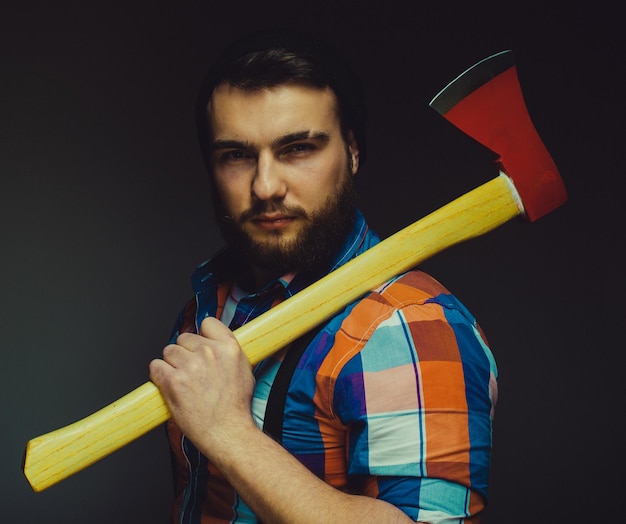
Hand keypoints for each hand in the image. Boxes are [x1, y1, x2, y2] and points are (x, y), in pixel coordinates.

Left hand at [149, 317, 255, 452]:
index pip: (207, 323)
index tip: (199, 346)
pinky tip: (168, 384)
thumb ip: (229, 351)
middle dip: (185, 352)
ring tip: (182, 380)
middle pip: (184, 338)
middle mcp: (209, 352)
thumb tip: (216, 342)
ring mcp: (190, 366)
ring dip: (171, 364)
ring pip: (168, 351)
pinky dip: (159, 375)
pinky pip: (155, 366)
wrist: (227, 431)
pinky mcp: (173, 381)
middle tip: (191, 371)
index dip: (202, 335)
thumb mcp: (244, 369)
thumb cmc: (236, 406)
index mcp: (229, 347)